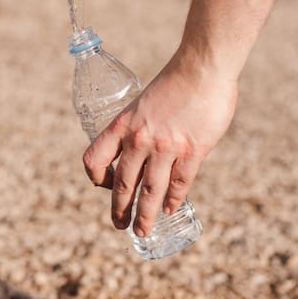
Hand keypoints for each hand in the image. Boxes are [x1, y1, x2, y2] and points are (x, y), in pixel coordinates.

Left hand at [82, 52, 237, 236]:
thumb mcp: (143, 103)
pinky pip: (179, 184)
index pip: (94, 158)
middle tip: (119, 225)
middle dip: (119, 209)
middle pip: (123, 184)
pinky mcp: (192, 151)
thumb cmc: (175, 81)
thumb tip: (146, 150)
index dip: (96, 177)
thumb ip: (142, 127)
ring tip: (141, 231)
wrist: (202, 67)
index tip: (104, 185)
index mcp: (122, 124)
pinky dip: (173, 201)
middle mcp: (139, 139)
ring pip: (150, 192)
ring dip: (145, 215)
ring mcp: (166, 147)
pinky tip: (170, 209)